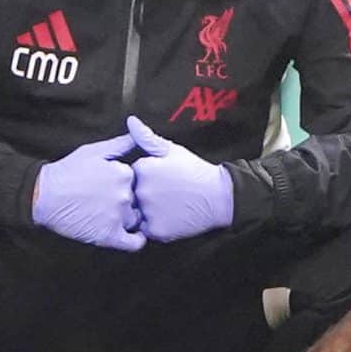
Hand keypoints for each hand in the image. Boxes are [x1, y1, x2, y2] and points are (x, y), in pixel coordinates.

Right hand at [32, 133, 143, 251]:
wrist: (43, 195)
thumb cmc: (66, 172)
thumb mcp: (94, 151)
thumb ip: (121, 144)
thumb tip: (138, 134)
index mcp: (124, 174)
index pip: (139, 181)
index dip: (129, 184)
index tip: (115, 187)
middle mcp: (125, 194)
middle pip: (137, 200)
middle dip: (128, 201)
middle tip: (108, 202)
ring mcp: (118, 216)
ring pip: (136, 219)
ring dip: (129, 218)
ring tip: (111, 216)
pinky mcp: (109, 236)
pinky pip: (135, 243)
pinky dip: (137, 240)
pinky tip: (134, 236)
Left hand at [126, 116, 233, 242]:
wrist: (219, 196)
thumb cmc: (195, 171)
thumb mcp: (171, 150)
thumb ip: (147, 137)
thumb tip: (131, 121)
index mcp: (142, 169)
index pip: (131, 174)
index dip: (145, 177)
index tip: (162, 178)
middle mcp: (141, 190)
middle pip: (132, 194)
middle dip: (144, 194)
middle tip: (166, 192)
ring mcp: (148, 211)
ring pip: (137, 213)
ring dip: (147, 211)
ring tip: (168, 205)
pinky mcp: (156, 230)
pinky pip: (146, 229)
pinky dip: (155, 225)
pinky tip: (169, 216)